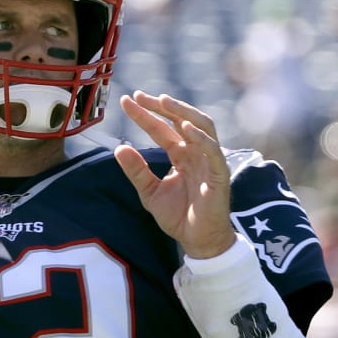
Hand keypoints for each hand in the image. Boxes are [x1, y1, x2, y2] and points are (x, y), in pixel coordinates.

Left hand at [114, 91, 236, 259]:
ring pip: (202, 126)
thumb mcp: (150, 193)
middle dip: (161, 106)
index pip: (162, 128)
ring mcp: (209, 161)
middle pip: (181, 120)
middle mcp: (195, 153)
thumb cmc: (178, 217)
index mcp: (180, 155)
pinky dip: (201, 138)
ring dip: (183, 112)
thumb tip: (118, 148)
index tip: (127, 100)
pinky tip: (185, 128)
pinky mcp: (219, 174)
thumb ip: (136, 171)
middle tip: (139, 96)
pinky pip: (213, 151)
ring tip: (164, 101)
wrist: (198, 241)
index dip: (145, 114)